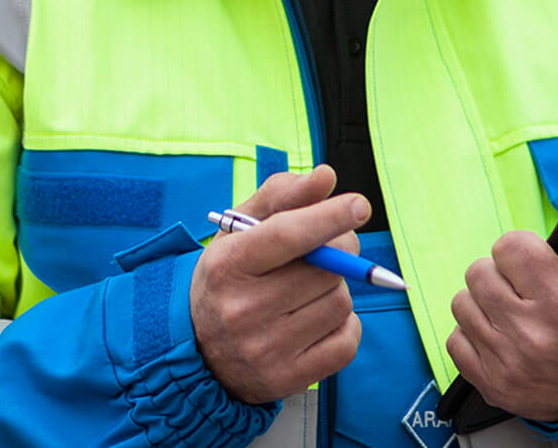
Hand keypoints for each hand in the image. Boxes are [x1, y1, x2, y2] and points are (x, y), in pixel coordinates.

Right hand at [191, 164, 368, 403]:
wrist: (198, 350)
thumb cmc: (229, 278)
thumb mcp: (240, 231)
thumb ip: (281, 196)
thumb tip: (325, 177)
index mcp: (227, 265)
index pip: (288, 235)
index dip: (329, 216)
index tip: (359, 205)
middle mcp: (241, 310)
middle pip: (326, 270)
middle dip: (338, 252)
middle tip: (327, 251)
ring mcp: (265, 349)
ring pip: (340, 303)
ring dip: (336, 289)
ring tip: (308, 291)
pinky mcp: (287, 379)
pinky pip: (347, 340)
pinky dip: (344, 325)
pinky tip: (317, 320)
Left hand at [445, 188, 557, 422]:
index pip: (507, 247)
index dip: (520, 249)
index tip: (534, 263)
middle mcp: (531, 331)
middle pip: (478, 273)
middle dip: (500, 274)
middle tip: (524, 288)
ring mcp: (508, 361)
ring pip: (462, 304)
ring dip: (483, 303)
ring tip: (512, 311)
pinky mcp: (493, 385)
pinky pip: (455, 343)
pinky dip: (473, 337)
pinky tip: (501, 335)